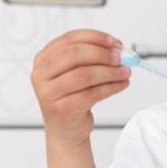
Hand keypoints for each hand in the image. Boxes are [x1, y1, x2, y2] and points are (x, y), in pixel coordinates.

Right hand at [31, 29, 129, 146]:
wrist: (65, 130)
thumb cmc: (71, 97)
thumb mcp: (75, 73)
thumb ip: (91, 58)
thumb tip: (117, 48)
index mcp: (43, 59)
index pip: (69, 39)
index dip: (94, 38)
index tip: (114, 42)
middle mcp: (41, 74)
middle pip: (74, 55)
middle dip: (102, 54)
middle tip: (120, 58)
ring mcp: (49, 93)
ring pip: (84, 75)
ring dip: (110, 72)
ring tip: (125, 72)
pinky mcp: (62, 109)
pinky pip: (92, 94)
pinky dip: (111, 87)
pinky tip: (121, 84)